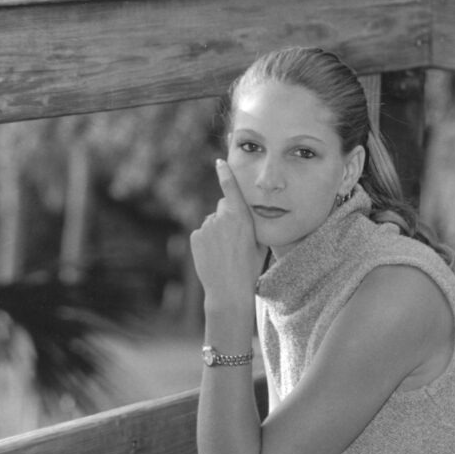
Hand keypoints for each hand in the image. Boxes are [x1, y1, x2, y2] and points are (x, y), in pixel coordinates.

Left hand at [190, 160, 266, 301]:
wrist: (229, 291)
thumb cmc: (249, 269)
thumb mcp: (259, 244)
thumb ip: (250, 224)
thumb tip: (242, 215)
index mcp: (241, 217)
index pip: (231, 189)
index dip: (225, 174)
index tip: (219, 162)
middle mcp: (222, 218)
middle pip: (223, 207)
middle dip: (227, 218)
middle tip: (234, 241)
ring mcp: (206, 227)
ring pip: (212, 223)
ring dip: (216, 232)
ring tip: (224, 253)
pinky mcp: (195, 236)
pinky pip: (202, 233)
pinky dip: (206, 242)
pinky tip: (213, 256)